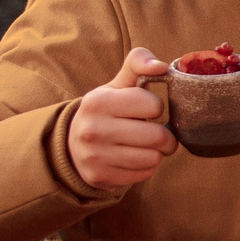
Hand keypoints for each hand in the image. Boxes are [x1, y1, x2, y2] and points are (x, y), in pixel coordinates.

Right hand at [69, 48, 175, 188]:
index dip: (155, 107)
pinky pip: (145, 174)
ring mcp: (95, 156)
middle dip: (165, 135)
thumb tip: (161, 66)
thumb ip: (139, 64)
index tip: (145, 110)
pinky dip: (146, 167)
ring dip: (156, 152)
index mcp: (98, 102)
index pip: (153, 105)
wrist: (74, 144)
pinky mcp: (101, 176)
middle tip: (157, 133)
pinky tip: (133, 158)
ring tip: (144, 145)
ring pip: (154, 158)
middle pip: (158, 137)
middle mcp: (93, 129)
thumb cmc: (107, 110)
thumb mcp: (117, 84)